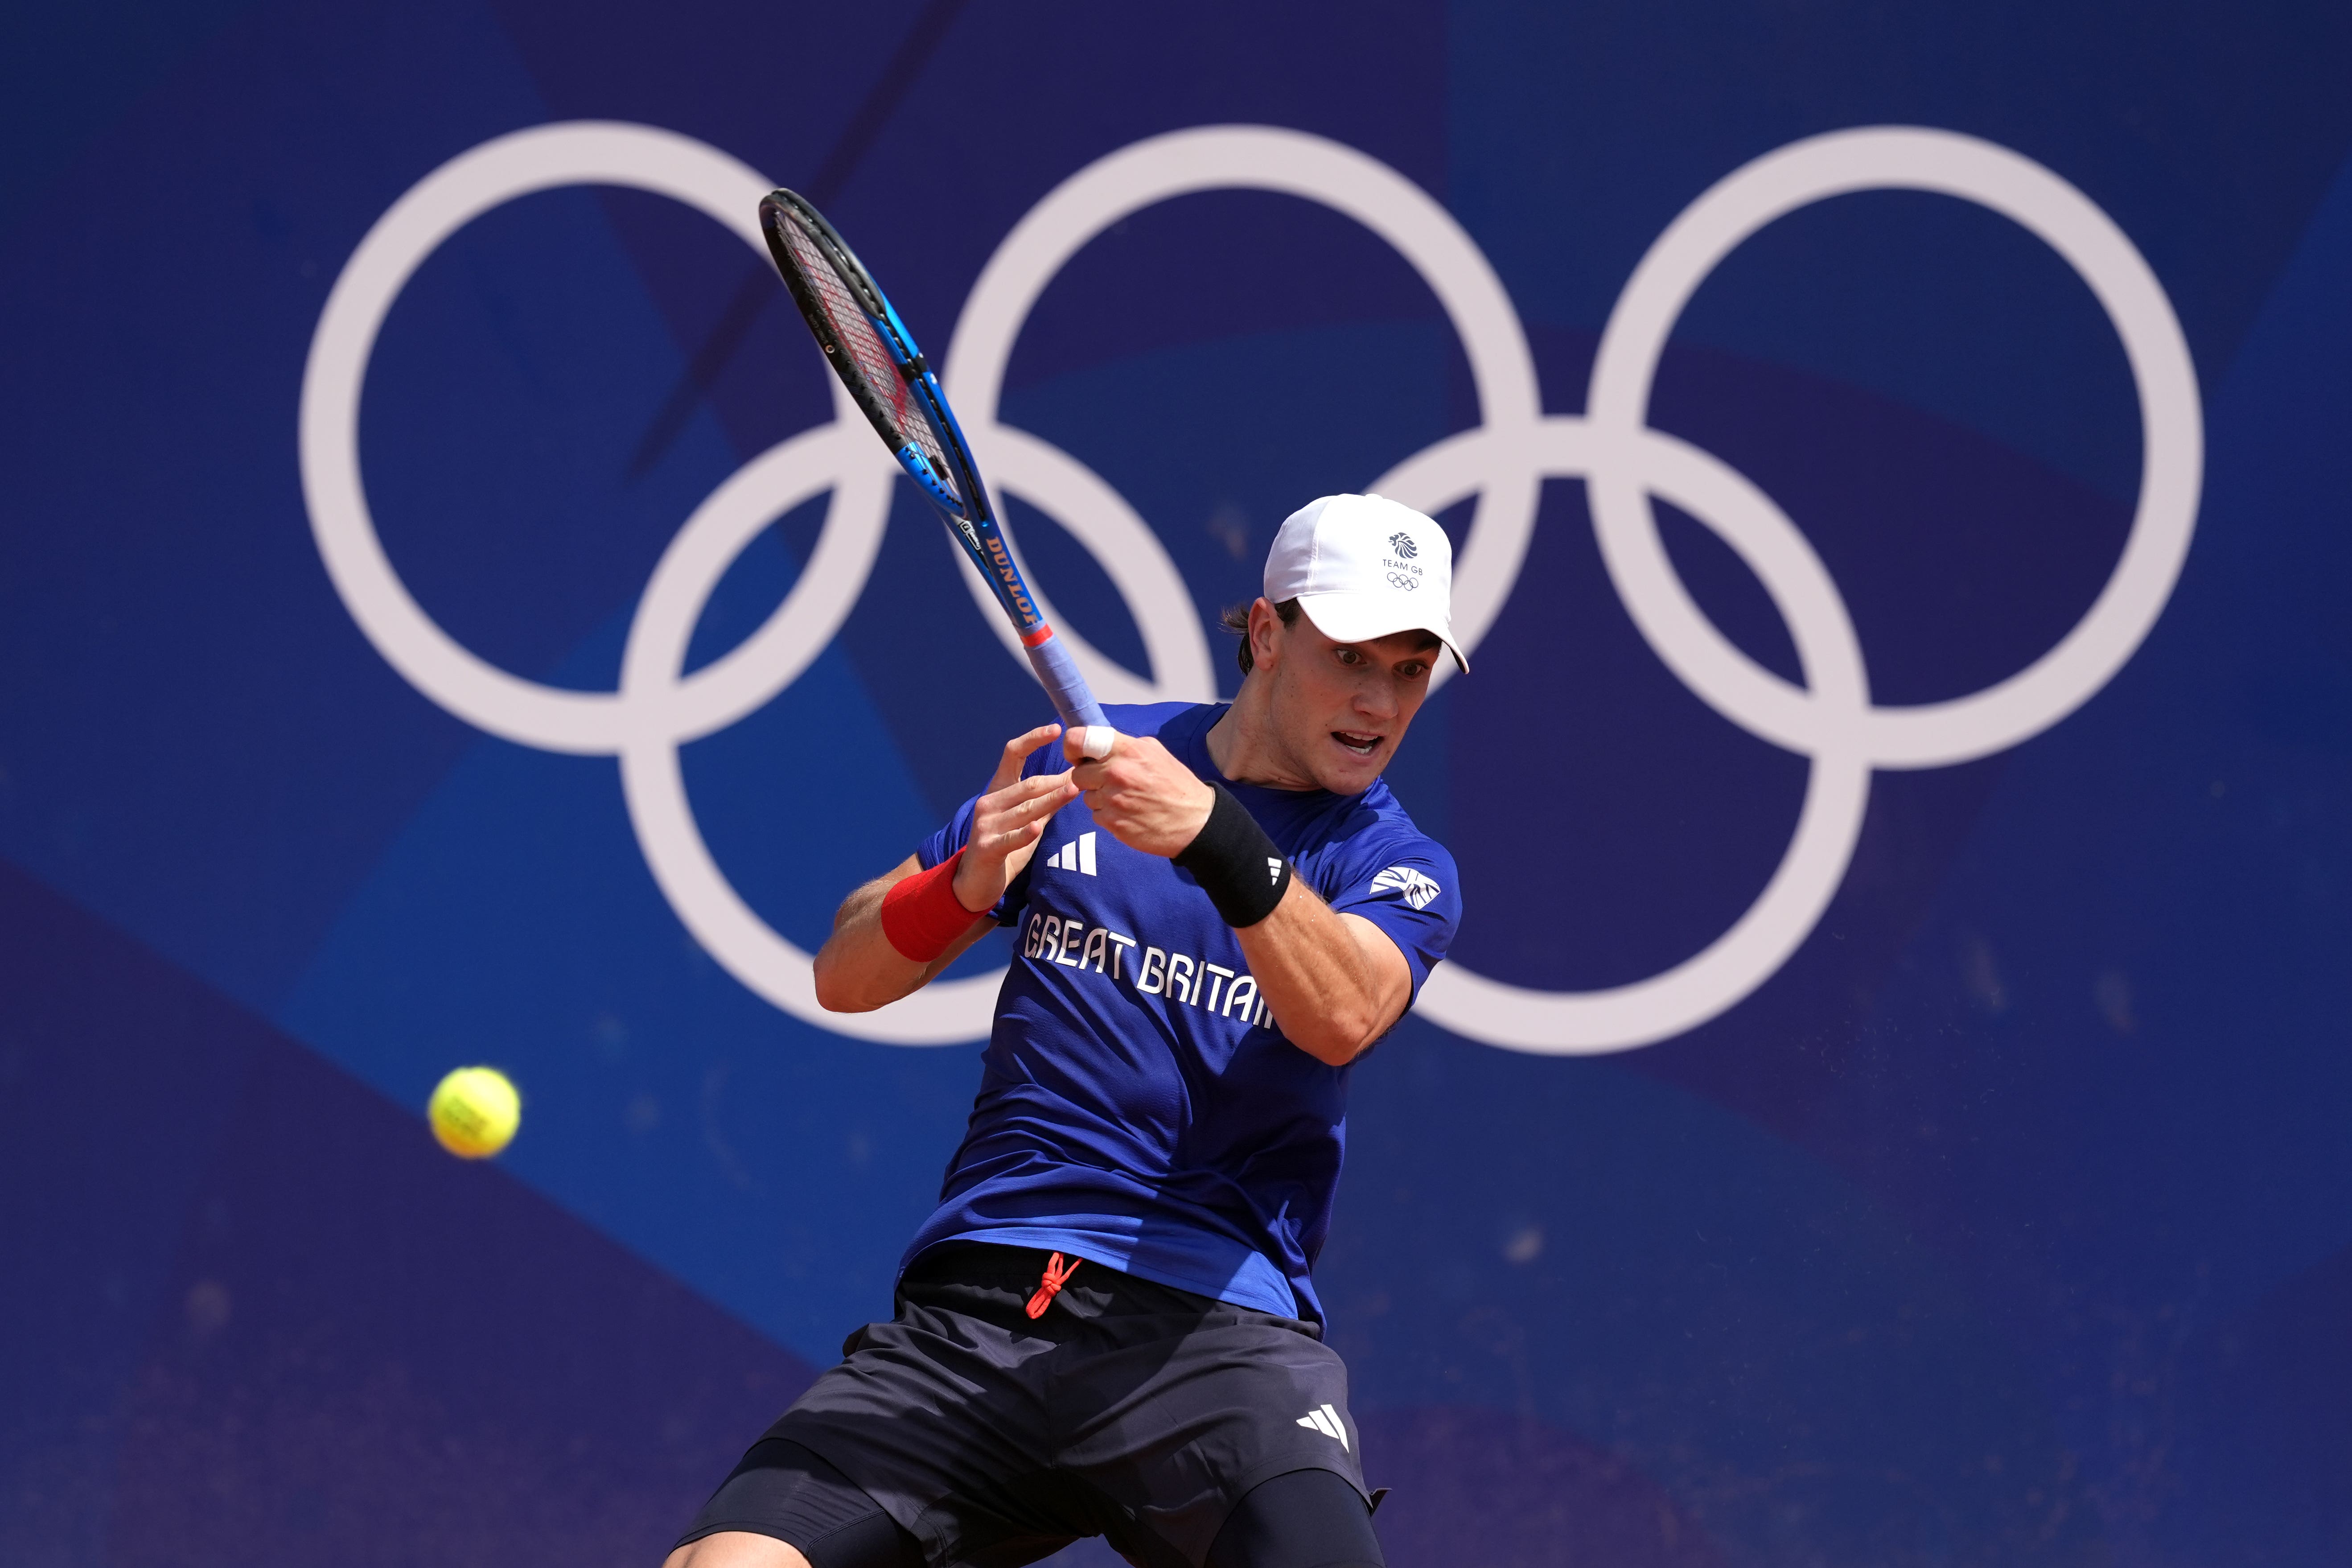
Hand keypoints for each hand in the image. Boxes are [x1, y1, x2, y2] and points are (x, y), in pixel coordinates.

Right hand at [952, 725, 1078, 912]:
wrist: (975, 881)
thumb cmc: (1005, 845)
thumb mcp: (1027, 819)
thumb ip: (1046, 801)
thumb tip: (1075, 778)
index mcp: (998, 789)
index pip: (1013, 754)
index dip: (1033, 739)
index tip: (1056, 730)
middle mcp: (989, 802)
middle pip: (1028, 785)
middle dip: (1057, 781)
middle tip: (1083, 775)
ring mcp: (986, 825)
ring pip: (1025, 809)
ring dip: (1051, 801)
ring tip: (1074, 791)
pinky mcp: (987, 847)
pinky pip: (1010, 837)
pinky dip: (1025, 833)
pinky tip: (1037, 828)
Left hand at [1064, 728, 1215, 858]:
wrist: (1195, 822)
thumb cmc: (1176, 786)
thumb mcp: (1155, 753)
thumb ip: (1124, 746)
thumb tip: (1097, 743)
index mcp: (1127, 750)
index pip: (1078, 739)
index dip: (1072, 747)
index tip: (1077, 755)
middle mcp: (1117, 773)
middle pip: (1077, 773)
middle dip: (1089, 778)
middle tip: (1108, 782)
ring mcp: (1113, 800)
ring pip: (1086, 796)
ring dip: (1100, 798)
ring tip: (1125, 799)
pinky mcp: (1113, 823)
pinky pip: (1096, 815)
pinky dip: (1108, 815)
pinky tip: (1128, 814)